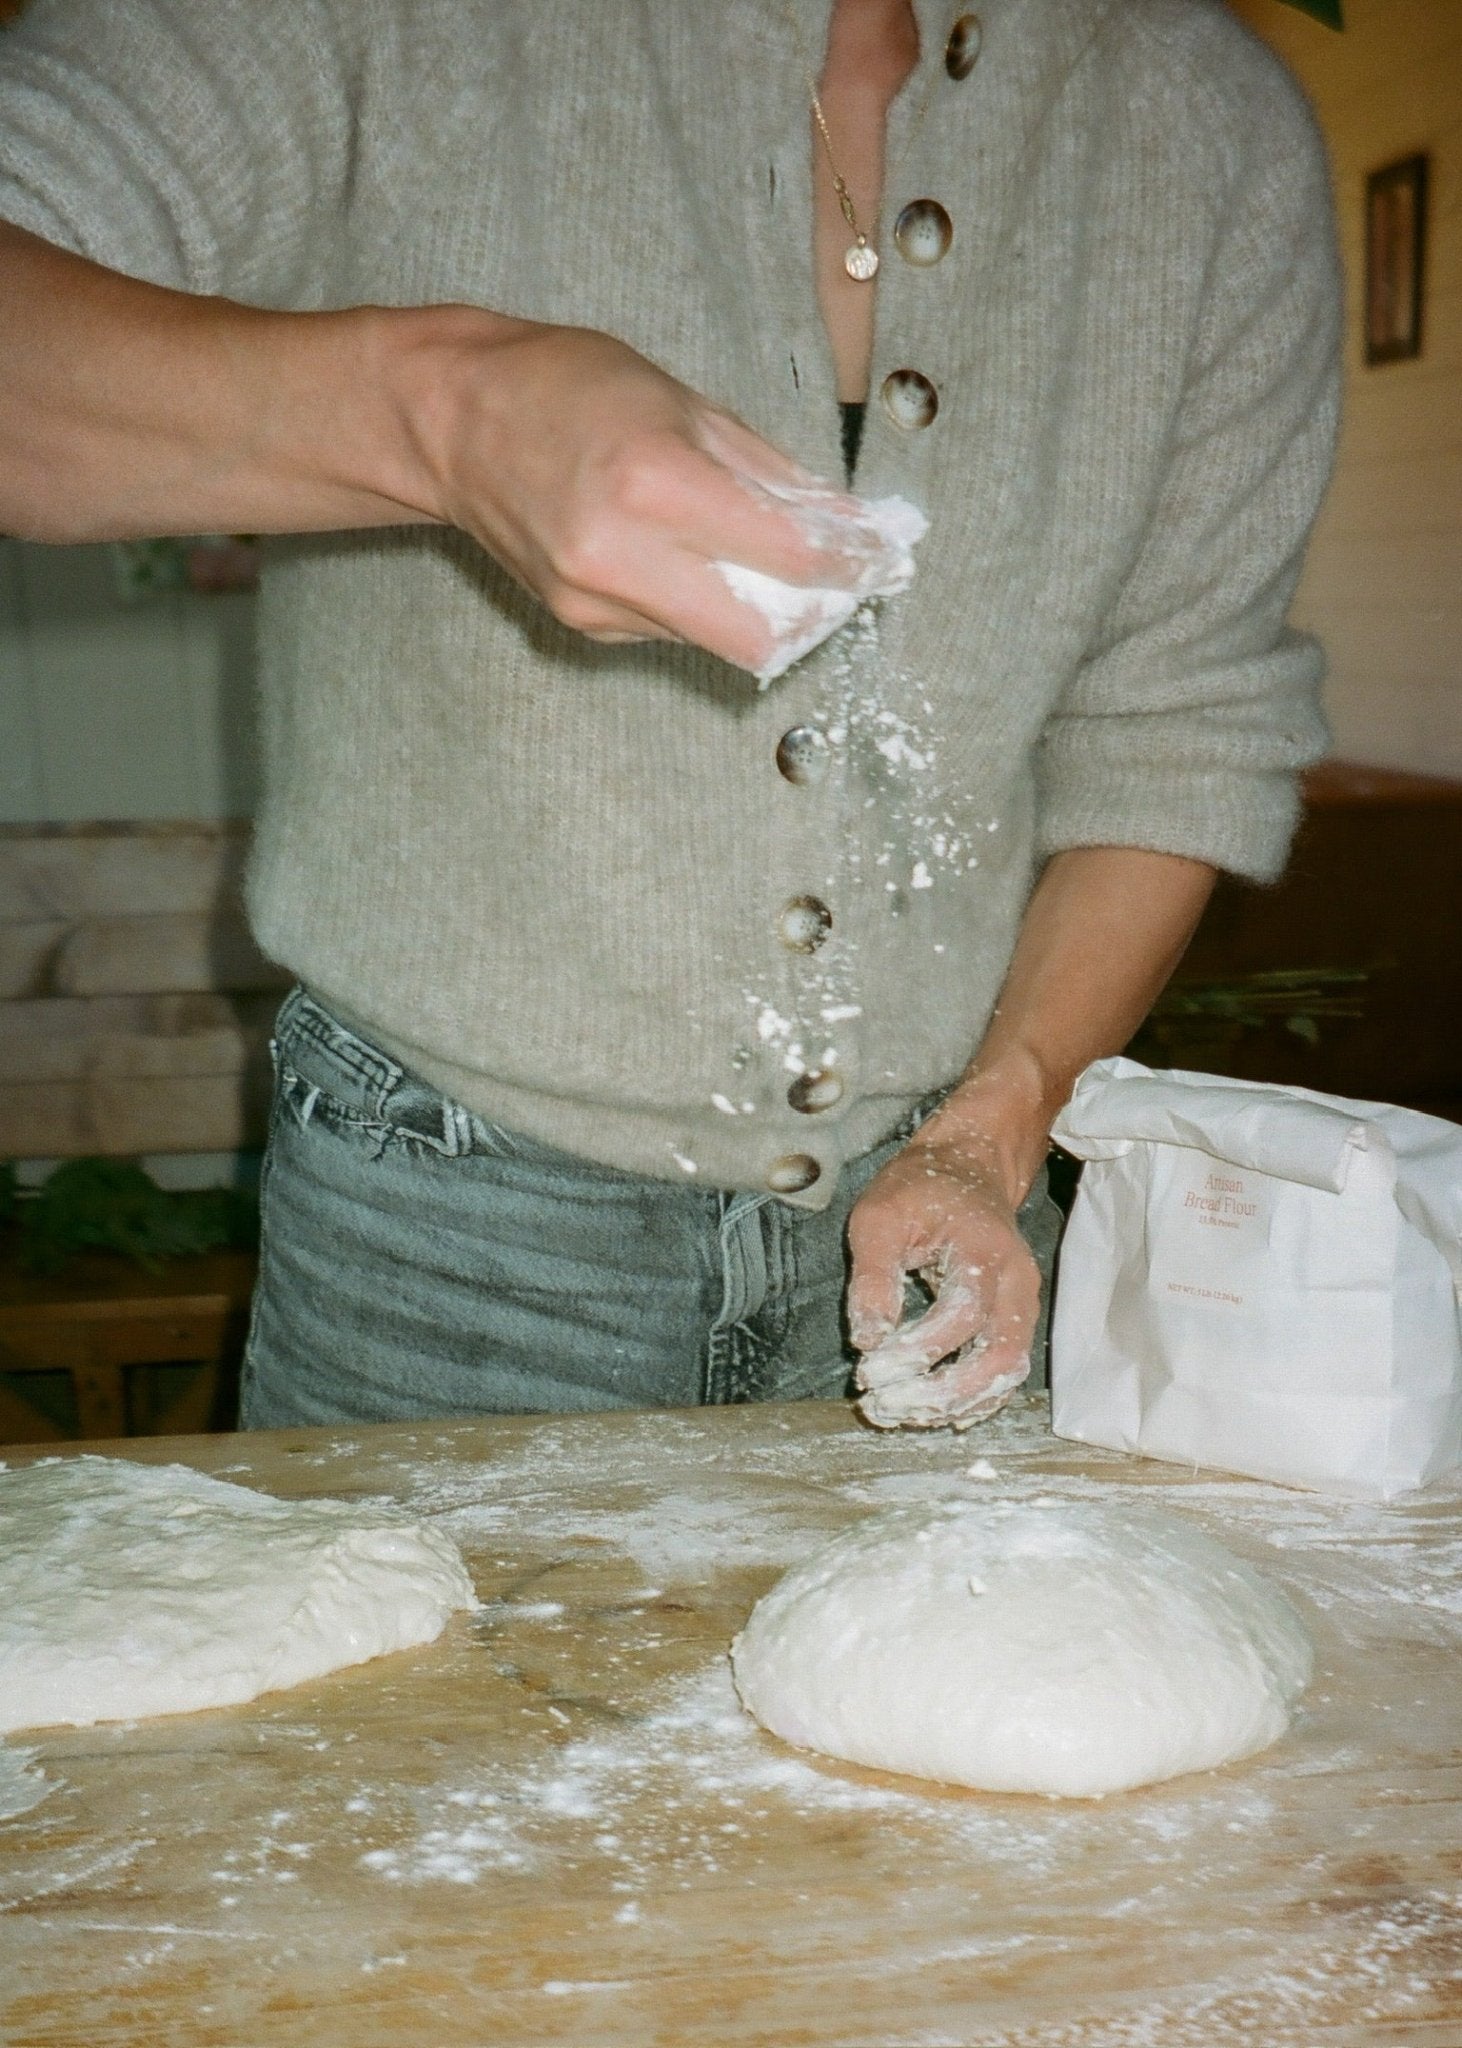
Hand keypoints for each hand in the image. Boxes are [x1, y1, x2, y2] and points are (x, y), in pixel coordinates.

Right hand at [408, 315, 891, 672]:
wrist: (451, 421)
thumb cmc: (565, 387)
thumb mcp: (680, 400)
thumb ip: (766, 471)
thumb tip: (842, 524)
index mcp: (656, 481)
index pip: (787, 554)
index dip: (849, 565)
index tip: (881, 560)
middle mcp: (623, 555)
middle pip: (759, 637)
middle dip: (810, 616)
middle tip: (833, 583)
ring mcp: (596, 599)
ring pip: (717, 639)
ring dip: (754, 607)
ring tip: (750, 555)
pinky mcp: (581, 623)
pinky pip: (670, 630)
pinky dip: (698, 602)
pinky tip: (678, 556)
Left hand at [845, 1129, 1040, 1431]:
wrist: (968, 1167)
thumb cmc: (920, 1189)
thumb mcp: (879, 1218)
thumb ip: (873, 1278)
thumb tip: (867, 1341)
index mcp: (985, 1250)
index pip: (962, 1315)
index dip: (917, 1351)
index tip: (870, 1369)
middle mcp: (1016, 1283)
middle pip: (998, 1357)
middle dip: (940, 1392)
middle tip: (884, 1404)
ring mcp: (1022, 1305)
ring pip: (1007, 1373)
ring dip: (955, 1403)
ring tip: (900, 1413)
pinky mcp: (1015, 1322)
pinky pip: (1005, 1372)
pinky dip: (972, 1399)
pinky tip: (934, 1412)